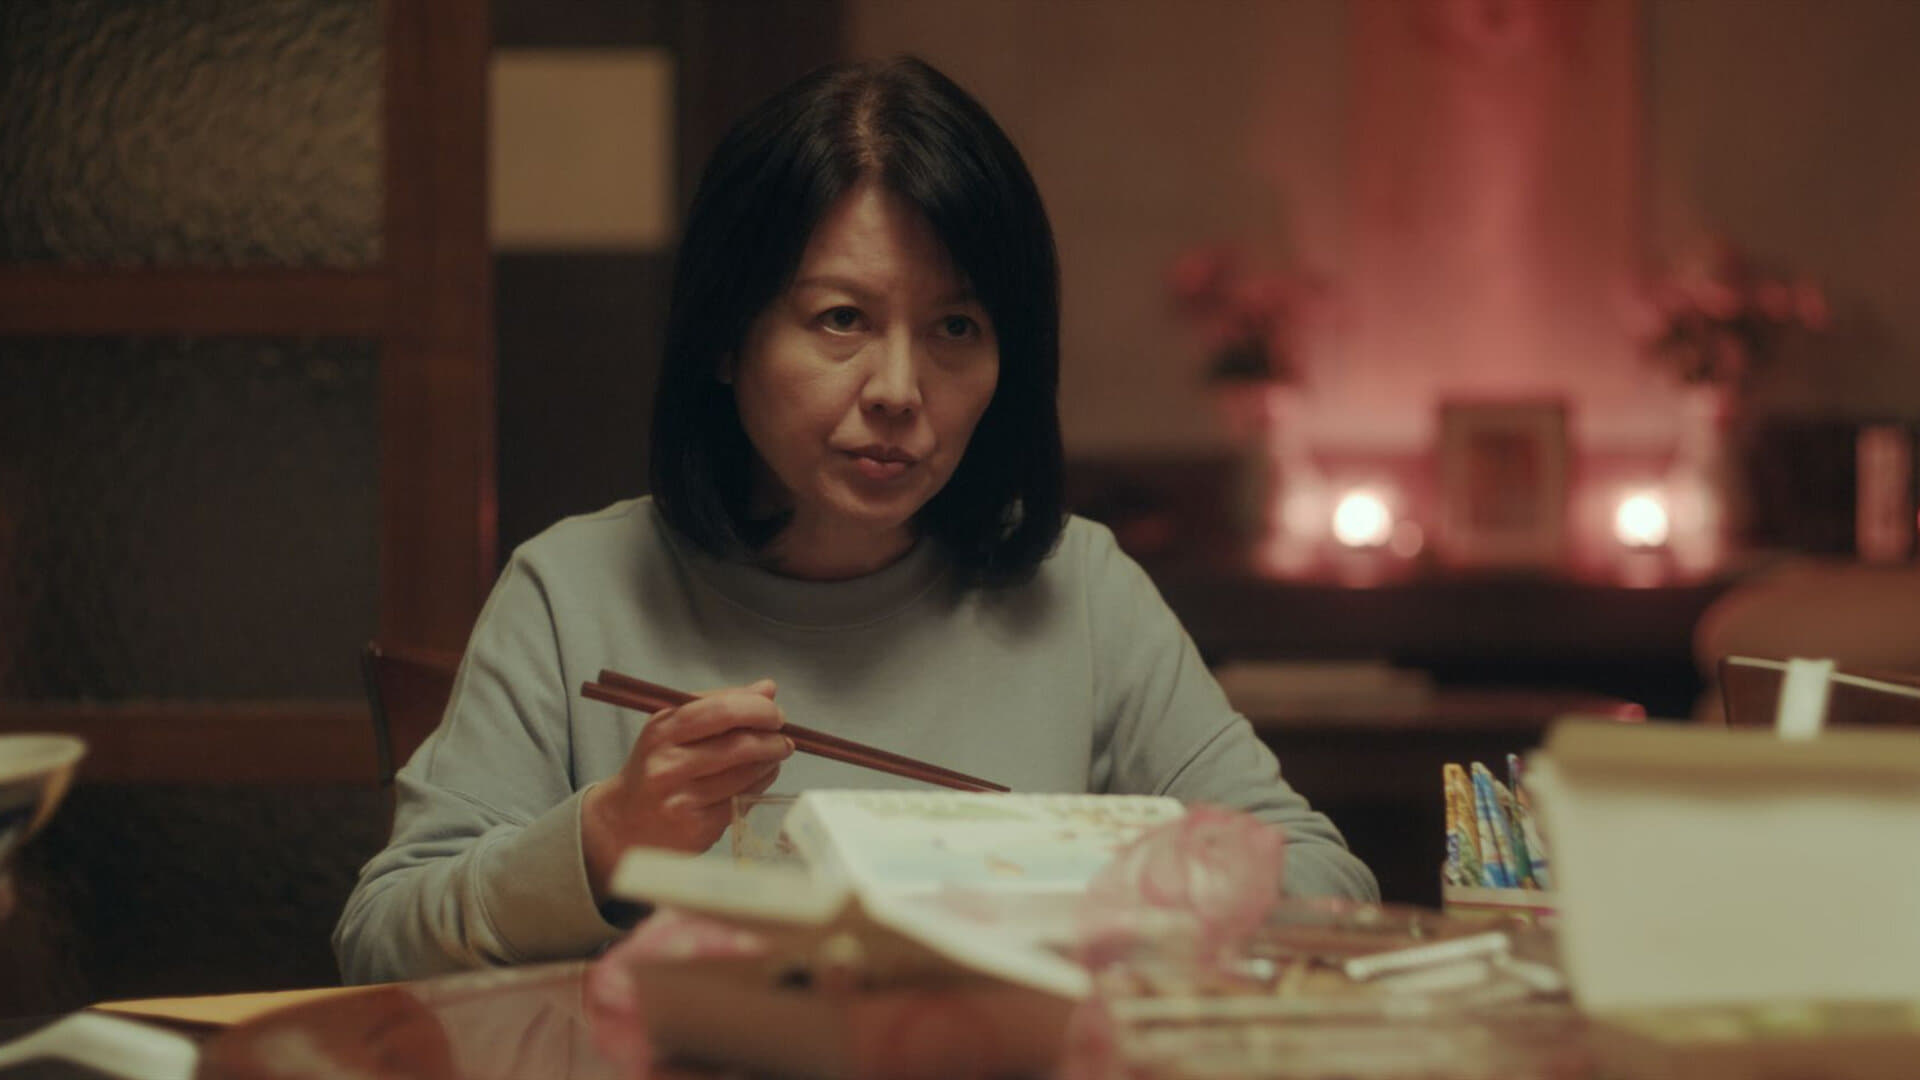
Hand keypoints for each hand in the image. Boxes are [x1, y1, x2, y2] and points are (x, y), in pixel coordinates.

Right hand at [581, 678, 793, 900]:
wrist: (623, 822)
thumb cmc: (656, 767)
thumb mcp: (674, 729)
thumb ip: (720, 705)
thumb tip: (768, 688)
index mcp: (662, 731)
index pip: (721, 711)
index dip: (757, 709)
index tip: (775, 712)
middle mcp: (668, 765)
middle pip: (738, 745)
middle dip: (772, 738)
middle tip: (784, 737)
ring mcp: (682, 799)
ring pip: (745, 774)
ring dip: (770, 762)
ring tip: (775, 756)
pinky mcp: (696, 827)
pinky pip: (742, 800)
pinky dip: (759, 786)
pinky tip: (759, 779)